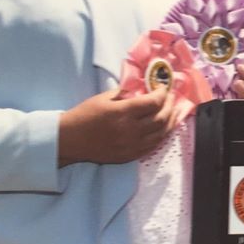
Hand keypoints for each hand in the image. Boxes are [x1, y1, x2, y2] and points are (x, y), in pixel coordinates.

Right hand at [58, 87, 176, 165]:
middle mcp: (129, 131)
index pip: (153, 103)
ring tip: (173, 112)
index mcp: (122, 113)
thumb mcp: (104, 97)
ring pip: (161, 134)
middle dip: (170, 106)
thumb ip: (126, 92)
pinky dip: (162, 136)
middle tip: (171, 99)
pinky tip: (164, 128)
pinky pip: (153, 146)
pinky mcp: (129, 156)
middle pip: (161, 118)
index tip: (164, 88)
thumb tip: (144, 88)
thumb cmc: (84, 115)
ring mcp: (131, 146)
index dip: (162, 94)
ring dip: (170, 122)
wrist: (69, 140)